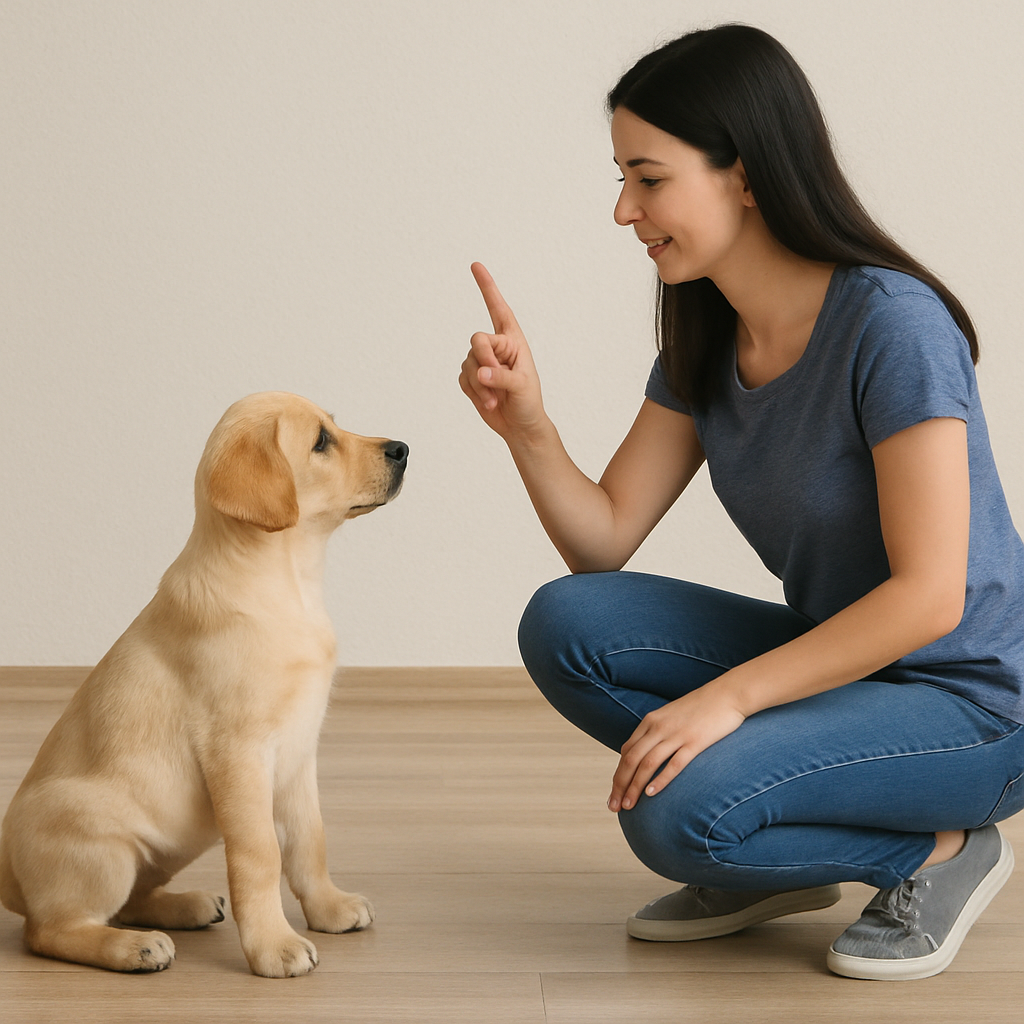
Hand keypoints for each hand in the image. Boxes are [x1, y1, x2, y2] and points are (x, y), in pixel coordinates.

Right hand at [459, 263, 546, 440]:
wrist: (520, 425)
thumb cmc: (528, 402)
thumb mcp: (523, 387)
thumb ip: (502, 377)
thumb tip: (480, 373)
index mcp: (513, 340)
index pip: (498, 309)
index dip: (487, 287)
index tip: (475, 265)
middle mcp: (496, 347)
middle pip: (477, 340)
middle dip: (483, 361)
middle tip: (495, 380)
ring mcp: (482, 363)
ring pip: (468, 363)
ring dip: (480, 385)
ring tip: (496, 399)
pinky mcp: (472, 379)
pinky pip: (462, 379)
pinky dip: (473, 393)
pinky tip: (488, 402)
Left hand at [608, 681, 746, 811]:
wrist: (728, 693)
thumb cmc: (702, 708)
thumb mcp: (672, 716)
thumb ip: (658, 733)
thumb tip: (648, 755)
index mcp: (651, 721)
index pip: (626, 751)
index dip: (618, 774)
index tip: (615, 793)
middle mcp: (658, 727)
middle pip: (631, 759)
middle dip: (620, 785)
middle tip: (614, 807)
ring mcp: (676, 734)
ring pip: (647, 764)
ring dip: (635, 787)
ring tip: (628, 806)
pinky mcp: (695, 742)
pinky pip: (674, 764)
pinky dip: (660, 780)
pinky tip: (651, 794)